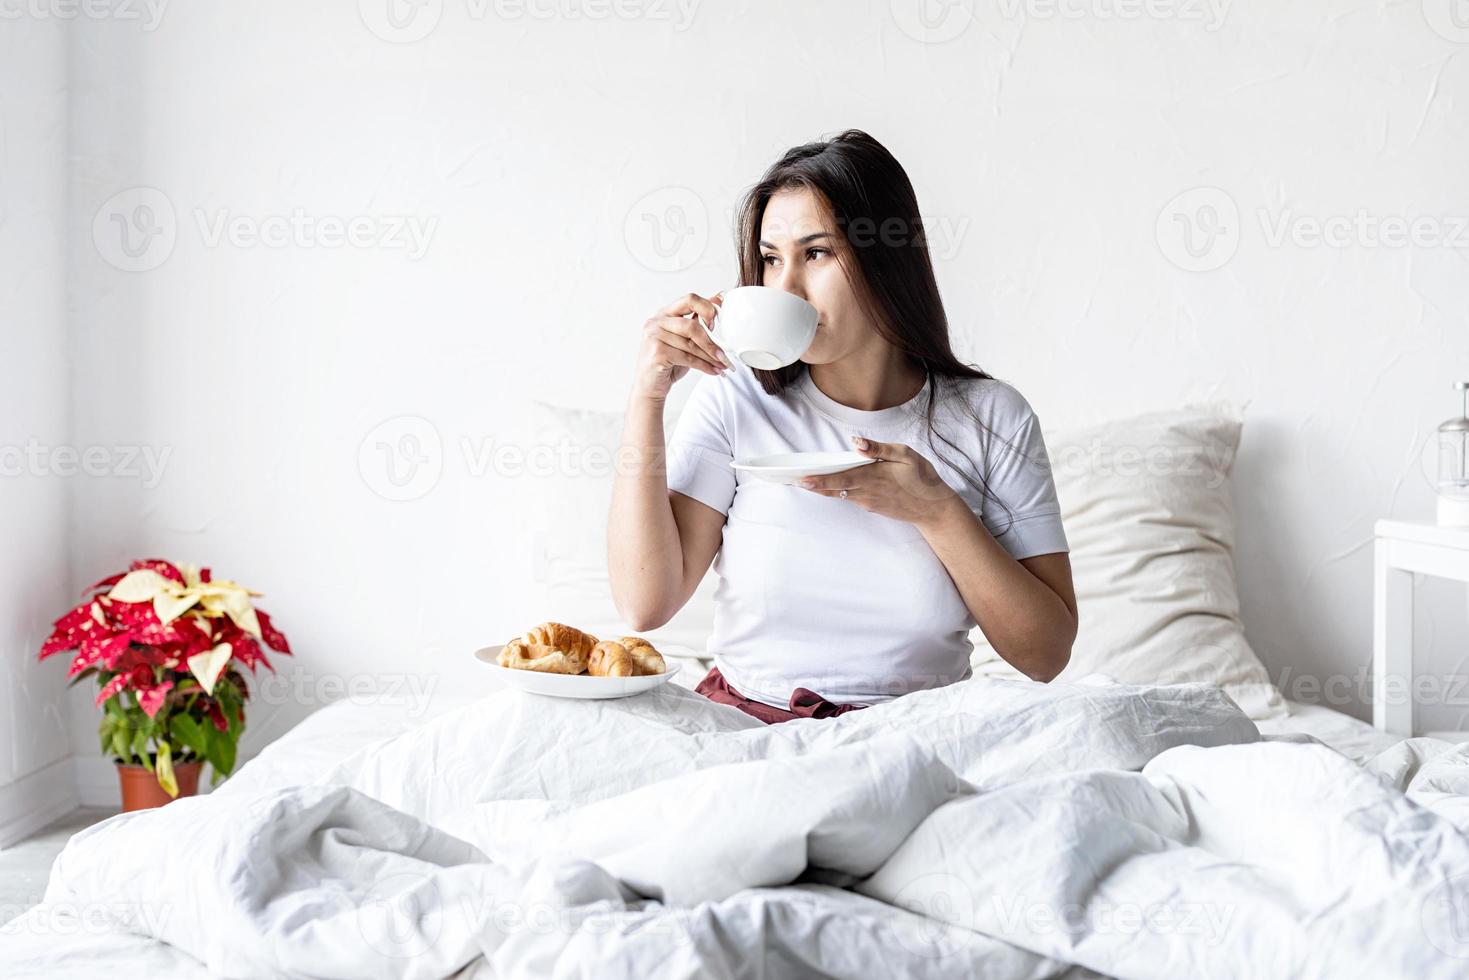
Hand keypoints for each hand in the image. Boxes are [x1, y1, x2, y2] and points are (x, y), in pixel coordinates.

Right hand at [631, 291, 730, 402]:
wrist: (649, 386)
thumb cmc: (668, 362)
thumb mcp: (685, 339)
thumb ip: (697, 321)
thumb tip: (718, 300)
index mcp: (665, 313)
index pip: (689, 299)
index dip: (707, 309)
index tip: (716, 322)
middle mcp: (656, 322)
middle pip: (691, 325)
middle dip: (711, 342)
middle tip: (723, 354)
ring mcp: (654, 336)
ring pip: (691, 345)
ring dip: (710, 357)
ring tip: (721, 365)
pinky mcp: (657, 353)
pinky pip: (687, 358)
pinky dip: (704, 366)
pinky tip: (712, 370)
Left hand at [797, 436, 962, 528]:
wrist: (934, 509)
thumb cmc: (922, 478)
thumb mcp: (906, 455)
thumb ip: (879, 449)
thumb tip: (856, 442)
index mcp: (873, 477)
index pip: (840, 478)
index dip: (819, 480)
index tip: (801, 478)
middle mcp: (866, 492)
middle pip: (833, 489)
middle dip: (812, 485)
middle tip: (791, 480)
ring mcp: (868, 502)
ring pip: (838, 494)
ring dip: (820, 488)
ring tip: (802, 480)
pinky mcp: (871, 506)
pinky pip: (849, 497)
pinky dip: (835, 490)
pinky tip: (826, 484)